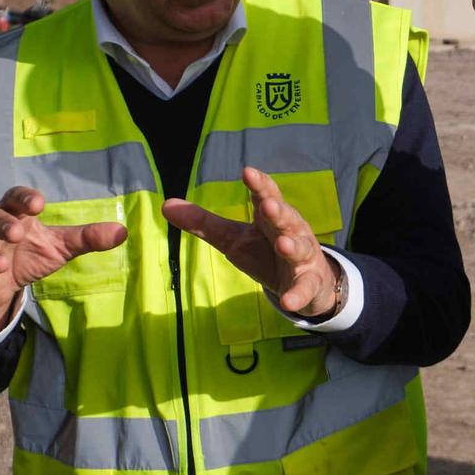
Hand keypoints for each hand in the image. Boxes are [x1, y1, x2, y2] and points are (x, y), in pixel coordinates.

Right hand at [0, 186, 127, 334]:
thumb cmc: (28, 255)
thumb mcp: (58, 247)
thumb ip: (87, 238)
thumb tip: (122, 231)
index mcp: (13, 215)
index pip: (14, 199)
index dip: (23, 199)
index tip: (38, 203)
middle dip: (2, 223)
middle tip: (17, 231)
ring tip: (2, 264)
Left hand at [163, 167, 339, 317]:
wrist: (306, 282)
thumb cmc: (266, 252)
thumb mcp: (233, 238)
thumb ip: (203, 222)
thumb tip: (165, 204)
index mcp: (269, 217)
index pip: (266, 195)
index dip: (259, 184)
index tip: (248, 172)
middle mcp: (290, 231)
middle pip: (285, 218)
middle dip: (278, 211)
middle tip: (268, 205)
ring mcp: (302, 257)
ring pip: (299, 249)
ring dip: (292, 246)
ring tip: (283, 245)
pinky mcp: (309, 283)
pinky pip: (304, 288)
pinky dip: (297, 295)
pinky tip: (287, 302)